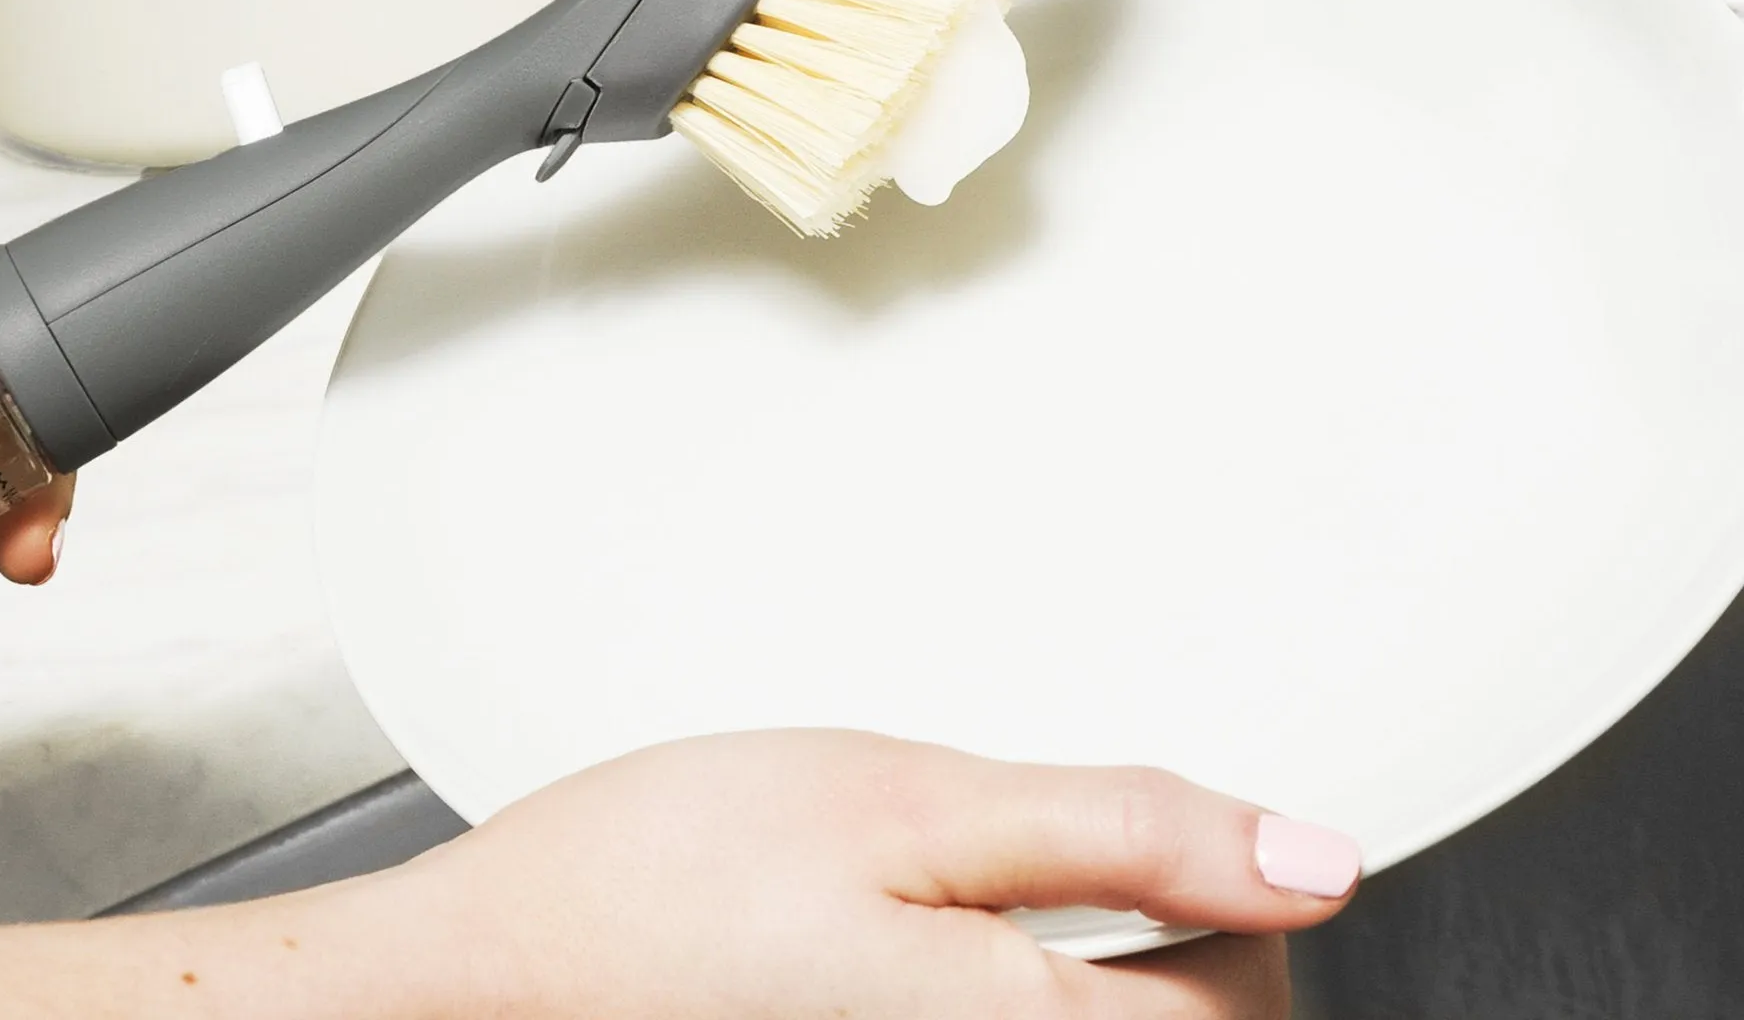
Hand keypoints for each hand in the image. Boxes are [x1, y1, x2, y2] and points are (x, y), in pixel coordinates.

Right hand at [0, 734, 1358, 1018]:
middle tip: (1037, 847)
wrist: (485, 972)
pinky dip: (993, 992)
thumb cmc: (657, 881)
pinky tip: (903, 948)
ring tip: (956, 893)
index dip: (1225, 885)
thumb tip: (1313, 859)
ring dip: (1072, 968)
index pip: (1251, 1004)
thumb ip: (1122, 830)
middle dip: (1160, 938)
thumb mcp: (902, 799)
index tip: (1157, 823)